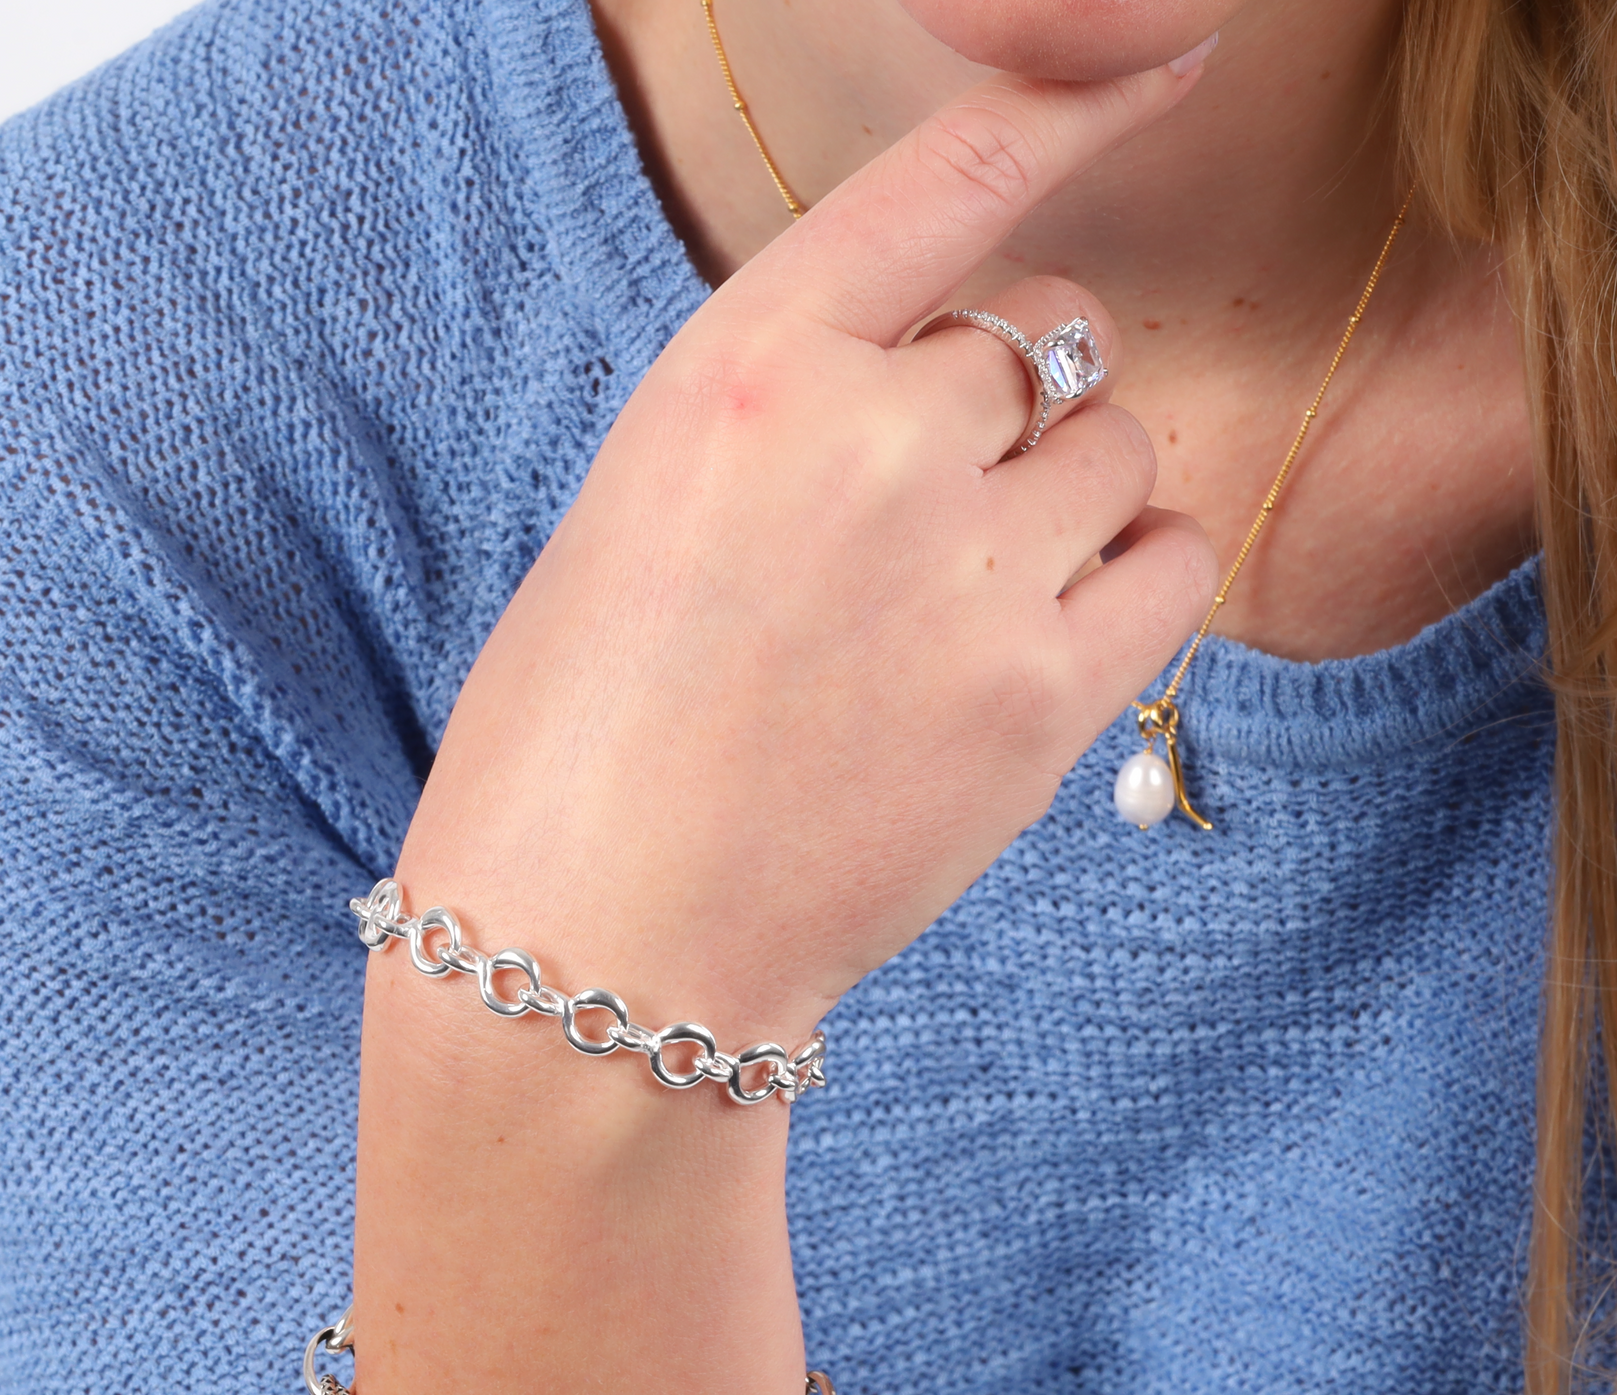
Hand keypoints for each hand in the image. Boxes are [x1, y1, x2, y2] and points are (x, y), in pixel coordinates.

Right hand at [399, 62, 1218, 1048]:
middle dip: (1016, 395)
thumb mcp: (634, 525)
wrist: (595, 953)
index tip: (1161, 58)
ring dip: (1071, 494)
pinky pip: (1172, 562)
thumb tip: (922, 394)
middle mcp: (866, 437)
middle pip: (1047, 332)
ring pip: (1119, 442)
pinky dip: (1131, 577)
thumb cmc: (573, 753)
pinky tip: (1042, 639)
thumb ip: (780, 426)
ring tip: (969, 601)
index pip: (946, 183)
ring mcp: (967, 565)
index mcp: (735, 374)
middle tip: (939, 508)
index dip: (1069, 108)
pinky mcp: (1043, 694)